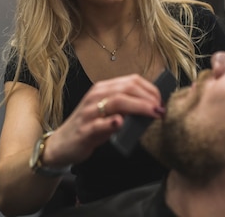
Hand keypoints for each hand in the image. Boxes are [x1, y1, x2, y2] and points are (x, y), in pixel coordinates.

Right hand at [42, 74, 164, 165]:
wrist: (62, 144)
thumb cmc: (91, 127)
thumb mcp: (109, 112)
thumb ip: (127, 106)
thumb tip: (153, 106)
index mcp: (104, 89)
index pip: (132, 81)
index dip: (150, 90)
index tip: (162, 101)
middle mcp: (96, 96)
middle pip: (126, 89)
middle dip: (148, 98)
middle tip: (161, 109)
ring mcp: (89, 112)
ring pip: (116, 102)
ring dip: (138, 107)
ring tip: (152, 113)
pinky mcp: (84, 130)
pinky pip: (99, 124)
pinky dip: (111, 123)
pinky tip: (121, 123)